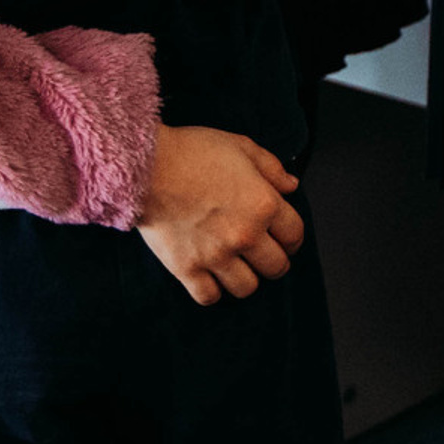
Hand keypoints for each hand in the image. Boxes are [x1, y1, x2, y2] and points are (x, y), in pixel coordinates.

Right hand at [135, 124, 305, 304]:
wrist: (149, 168)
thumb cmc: (196, 152)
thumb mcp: (243, 147)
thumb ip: (272, 169)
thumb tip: (291, 186)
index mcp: (264, 204)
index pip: (294, 234)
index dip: (294, 238)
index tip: (288, 240)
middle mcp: (245, 234)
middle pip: (276, 267)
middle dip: (276, 262)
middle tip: (267, 256)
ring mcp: (215, 255)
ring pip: (246, 288)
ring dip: (248, 278)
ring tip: (241, 267)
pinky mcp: (186, 269)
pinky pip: (209, 297)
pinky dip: (214, 291)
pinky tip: (213, 277)